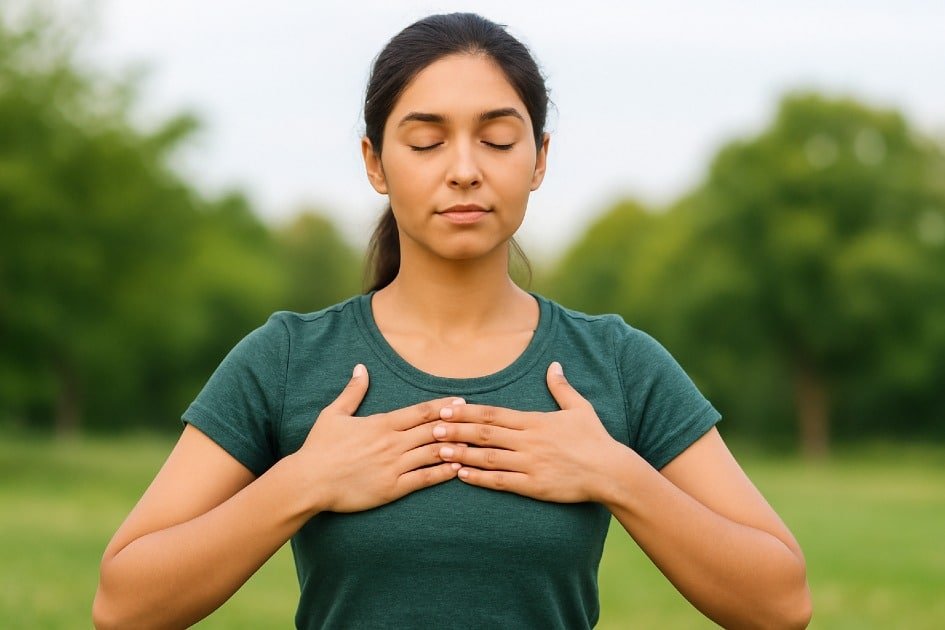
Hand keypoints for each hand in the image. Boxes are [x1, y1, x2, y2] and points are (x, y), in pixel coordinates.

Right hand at [297, 364, 464, 512]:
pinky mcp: (392, 488)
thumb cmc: (319, 448)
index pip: (420, 412)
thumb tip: (360, 368)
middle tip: (478, 420)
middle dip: (457, 425)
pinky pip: (424, 479)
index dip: (443, 407)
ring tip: (475, 444)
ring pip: (433, 453)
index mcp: (381, 424)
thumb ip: (352, 392)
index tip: (461, 402)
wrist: (308, 481)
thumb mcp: (333, 414)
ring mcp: (393, 466)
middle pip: (432, 430)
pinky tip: (458, 469)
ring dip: (455, 448)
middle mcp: (391, 443)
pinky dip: (443, 473)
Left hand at [432, 361, 625, 503]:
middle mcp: (529, 441)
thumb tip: (554, 365)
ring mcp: (530, 464)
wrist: (611, 472)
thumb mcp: (580, 408)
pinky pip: (501, 481)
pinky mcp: (534, 485)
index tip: (446, 408)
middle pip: (485, 433)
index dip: (468, 411)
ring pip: (488, 457)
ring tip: (438, 450)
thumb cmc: (595, 440)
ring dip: (461, 453)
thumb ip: (562, 387)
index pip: (494, 414)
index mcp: (535, 421)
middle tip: (432, 427)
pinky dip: (479, 478)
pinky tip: (461, 475)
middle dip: (457, 429)